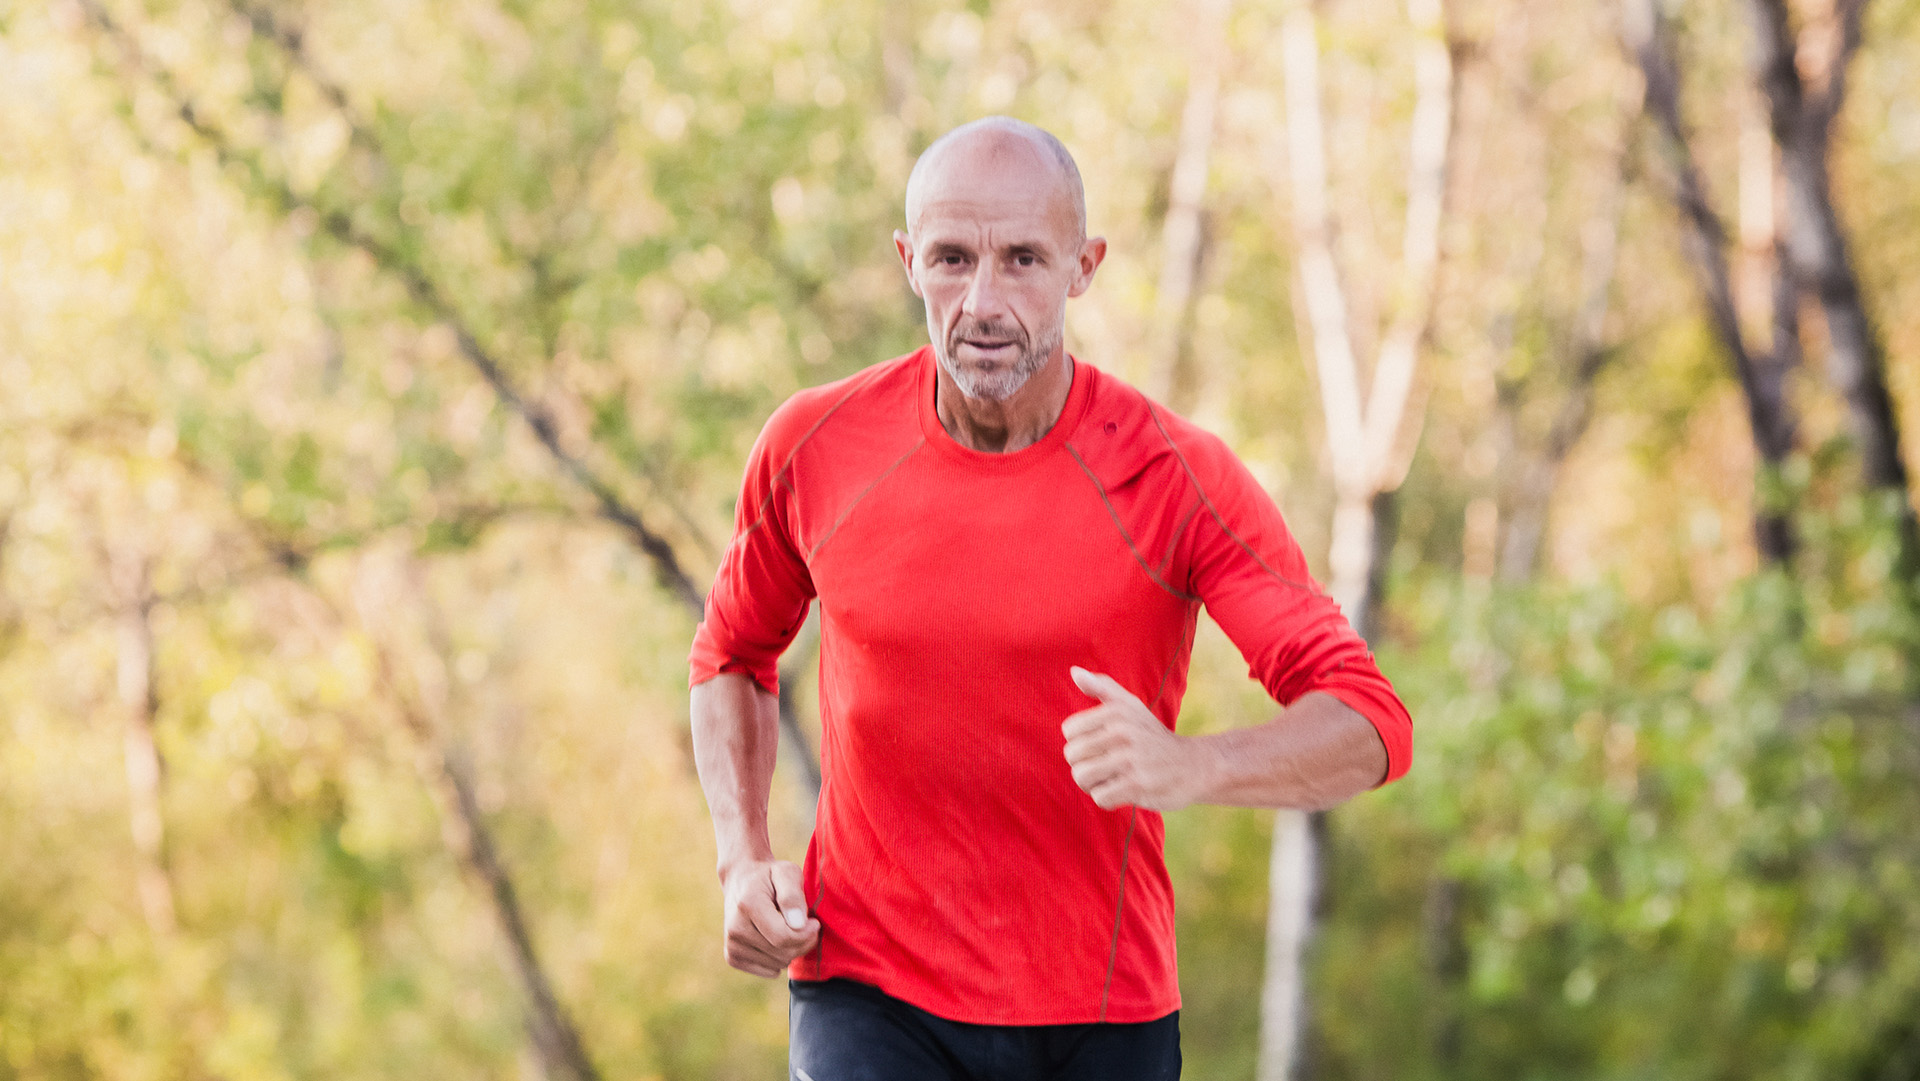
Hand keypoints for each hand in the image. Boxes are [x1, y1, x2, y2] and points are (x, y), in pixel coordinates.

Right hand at [718, 858, 820, 976]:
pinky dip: (779, 959)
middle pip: (782, 953)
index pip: (783, 937)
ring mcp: (731, 944)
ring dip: (791, 950)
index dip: (806, 934)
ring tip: (789, 929)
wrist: (741, 881)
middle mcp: (735, 928)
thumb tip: (798, 924)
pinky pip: (769, 971)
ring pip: (777, 964)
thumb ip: (793, 896)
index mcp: (748, 905)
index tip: (815, 923)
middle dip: (802, 943)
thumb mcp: (786, 873)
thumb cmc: (770, 876)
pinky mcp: (732, 957)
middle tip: (807, 927)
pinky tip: (777, 940)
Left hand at [1062, 666, 1197, 811]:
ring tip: (1109, 779)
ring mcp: (1131, 759)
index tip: (1100, 746)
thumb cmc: (1153, 735)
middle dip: (1083, 764)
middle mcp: (1123, 732)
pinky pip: (1100, 796)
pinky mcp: (1138, 785)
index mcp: (1117, 711)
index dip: (1080, 742)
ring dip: (1092, 784)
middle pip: (1072, 755)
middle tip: (1104, 766)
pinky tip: (1122, 791)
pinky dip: (1107, 798)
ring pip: (1081, 776)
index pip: (1069, 730)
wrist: (1194, 765)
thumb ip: (1102, 687)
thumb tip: (1074, 671)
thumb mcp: (1131, 706)